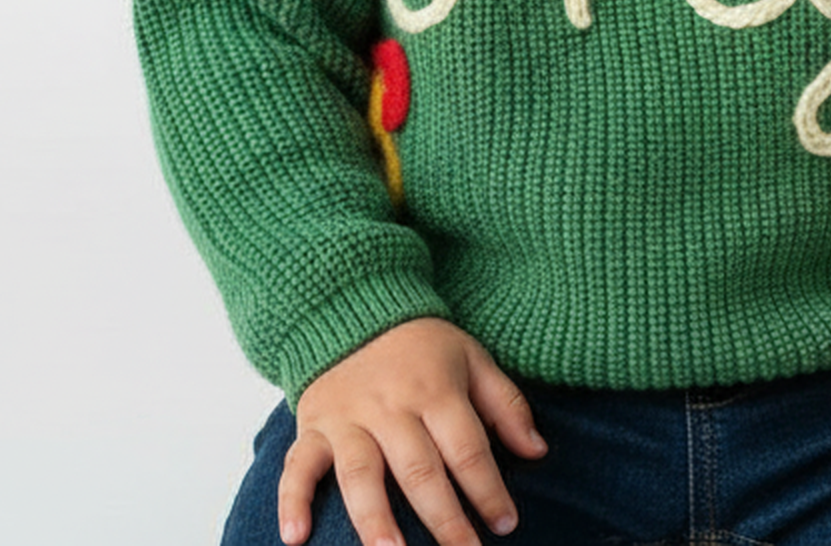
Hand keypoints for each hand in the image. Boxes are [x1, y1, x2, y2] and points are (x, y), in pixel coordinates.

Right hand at [279, 317, 546, 545]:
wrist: (356, 307)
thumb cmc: (423, 345)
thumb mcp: (473, 358)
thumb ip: (506, 405)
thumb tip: (538, 451)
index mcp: (436, 389)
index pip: (467, 448)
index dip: (487, 489)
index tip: (506, 524)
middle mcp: (391, 406)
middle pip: (419, 469)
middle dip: (443, 519)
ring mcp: (348, 418)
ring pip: (361, 474)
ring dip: (375, 520)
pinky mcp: (313, 426)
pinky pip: (298, 466)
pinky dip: (292, 501)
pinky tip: (296, 538)